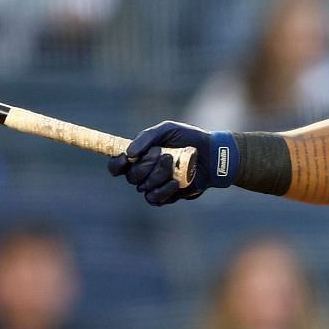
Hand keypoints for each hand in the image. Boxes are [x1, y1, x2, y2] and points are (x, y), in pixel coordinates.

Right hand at [108, 120, 236, 206]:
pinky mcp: (167, 195)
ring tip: (173, 163)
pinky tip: (175, 183)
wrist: (211, 154)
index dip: (117, 164)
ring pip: (144, 187)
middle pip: (131, 176)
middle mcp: (144, 172)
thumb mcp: (167, 130)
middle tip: (164, 154)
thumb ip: (146, 137)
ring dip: (158, 175)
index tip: (126, 157)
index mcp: (139, 156)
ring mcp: (155, 185)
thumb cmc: (188, 139)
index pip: (117, 165)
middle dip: (145, 166)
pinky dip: (164, 191)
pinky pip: (155, 199)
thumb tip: (129, 153)